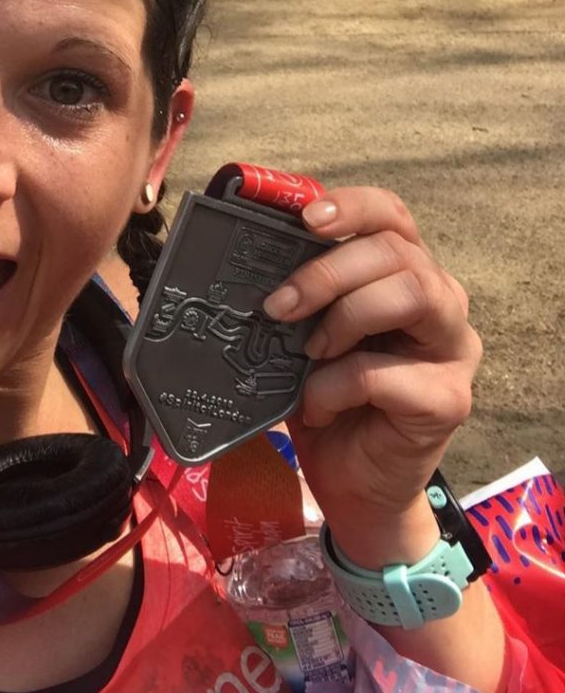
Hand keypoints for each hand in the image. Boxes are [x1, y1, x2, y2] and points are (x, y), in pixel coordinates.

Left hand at [262, 187, 480, 552]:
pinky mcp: (448, 399)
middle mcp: (441, 302)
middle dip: (326, 271)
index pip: (393, 216)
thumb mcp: (303, 336)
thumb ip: (298, 296)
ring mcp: (453, 350)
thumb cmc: (326, 399)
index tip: (306, 219)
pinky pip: (383, 373)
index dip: (353, 206)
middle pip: (397, 251)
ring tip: (308, 353)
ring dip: (342, 318)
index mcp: (405, 275)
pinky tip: (317, 407)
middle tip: (277, 307)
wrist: (353, 486)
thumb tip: (239, 257)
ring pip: (410, 293)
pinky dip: (333, 388)